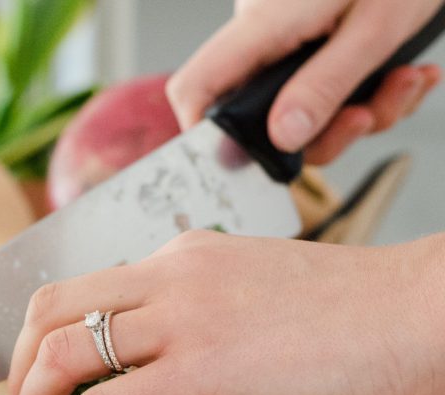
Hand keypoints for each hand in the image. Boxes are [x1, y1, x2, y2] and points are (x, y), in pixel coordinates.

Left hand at [8, 230, 444, 394]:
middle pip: (48, 309)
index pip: (80, 287)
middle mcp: (169, 275)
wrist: (424, 310)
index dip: (41, 338)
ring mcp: (184, 319)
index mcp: (180, 254)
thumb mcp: (257, 289)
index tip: (39, 380)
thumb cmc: (356, 313)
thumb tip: (159, 363)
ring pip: (63, 352)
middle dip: (16, 367)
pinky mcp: (206, 370)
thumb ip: (199, 311)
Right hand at [166, 0, 442, 163]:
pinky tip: (402, 73)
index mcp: (263, 24)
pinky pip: (325, 90)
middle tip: (368, 115)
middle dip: (326, 133)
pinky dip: (370, 93)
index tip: (243, 163)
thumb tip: (283, 137)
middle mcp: (263, 36)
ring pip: (302, 111)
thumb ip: (326, 84)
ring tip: (405, 81)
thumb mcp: (375, 27)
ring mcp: (286, 40)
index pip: (196, 87)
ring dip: (362, 111)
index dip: (204, 134)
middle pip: (260, 116)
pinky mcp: (311, 43)